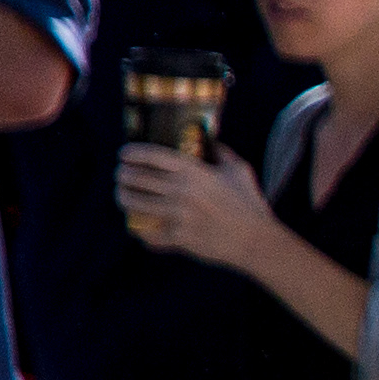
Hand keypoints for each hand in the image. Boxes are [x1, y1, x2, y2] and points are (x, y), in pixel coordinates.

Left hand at [114, 139, 274, 267]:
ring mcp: (178, 215)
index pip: (152, 156)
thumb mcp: (240, 171)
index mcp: (195, 172)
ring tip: (123, 196)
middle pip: (137, 178)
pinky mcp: (179, 237)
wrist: (257, 241)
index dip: (132, 153)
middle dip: (123, 175)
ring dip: (124, 198)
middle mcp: (182, 191)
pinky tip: (138, 227)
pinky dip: (140, 230)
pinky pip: (148, 233)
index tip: (124, 154)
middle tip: (121, 176)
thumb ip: (222, 152)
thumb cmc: (251, 204)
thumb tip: (210, 139)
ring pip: (135, 204)